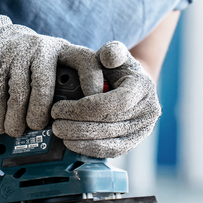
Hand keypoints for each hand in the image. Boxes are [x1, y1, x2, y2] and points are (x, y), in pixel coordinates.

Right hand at [0, 0, 104, 135]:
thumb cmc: (35, 62)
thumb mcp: (56, 66)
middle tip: (38, 127)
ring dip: (16, 118)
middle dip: (39, 112)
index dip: (91, 82)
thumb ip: (69, 88)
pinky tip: (2, 125)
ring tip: (17, 131)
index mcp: (65, 51)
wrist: (0, 41)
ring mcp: (18, 56)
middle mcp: (43, 49)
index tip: (90, 107)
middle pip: (43, 84)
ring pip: (18, 93)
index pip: (86, 61)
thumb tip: (78, 124)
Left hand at [51, 41, 160, 157]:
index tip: (60, 107)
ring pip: (109, 141)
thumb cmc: (116, 68)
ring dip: (80, 139)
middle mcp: (148, 112)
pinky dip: (89, 149)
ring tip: (58, 132)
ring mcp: (142, 131)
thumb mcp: (115, 53)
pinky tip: (71, 143)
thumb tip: (107, 57)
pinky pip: (110, 152)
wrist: (128, 86)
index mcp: (144, 88)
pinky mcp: (133, 144)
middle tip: (54, 122)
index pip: (114, 103)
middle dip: (78, 125)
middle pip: (110, 124)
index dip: (84, 108)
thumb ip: (112, 51)